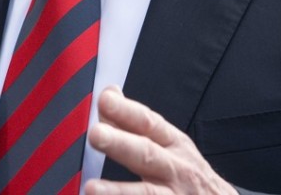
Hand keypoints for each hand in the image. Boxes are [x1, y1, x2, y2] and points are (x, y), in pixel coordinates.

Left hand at [85, 87, 236, 194]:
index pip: (148, 123)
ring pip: (146, 193)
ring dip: (118, 191)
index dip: (126, 111)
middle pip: (146, 154)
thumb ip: (136, 122)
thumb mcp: (170, 144)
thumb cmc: (189, 173)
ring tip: (91, 188)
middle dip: (120, 144)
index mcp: (173, 144)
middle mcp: (176, 169)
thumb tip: (110, 95)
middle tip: (95, 135)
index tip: (105, 100)